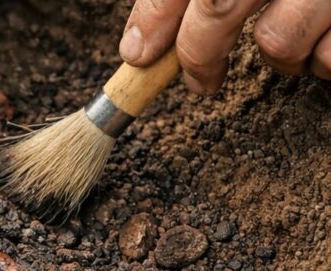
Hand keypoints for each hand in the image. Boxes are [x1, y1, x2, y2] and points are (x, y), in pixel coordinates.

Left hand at [119, 0, 330, 93]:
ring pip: (277, 42)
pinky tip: (327, 38)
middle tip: (199, 82)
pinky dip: (324, 60)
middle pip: (218, 8)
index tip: (138, 54)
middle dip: (197, 57)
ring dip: (278, 56)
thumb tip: (143, 43)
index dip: (154, 18)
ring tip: (289, 40)